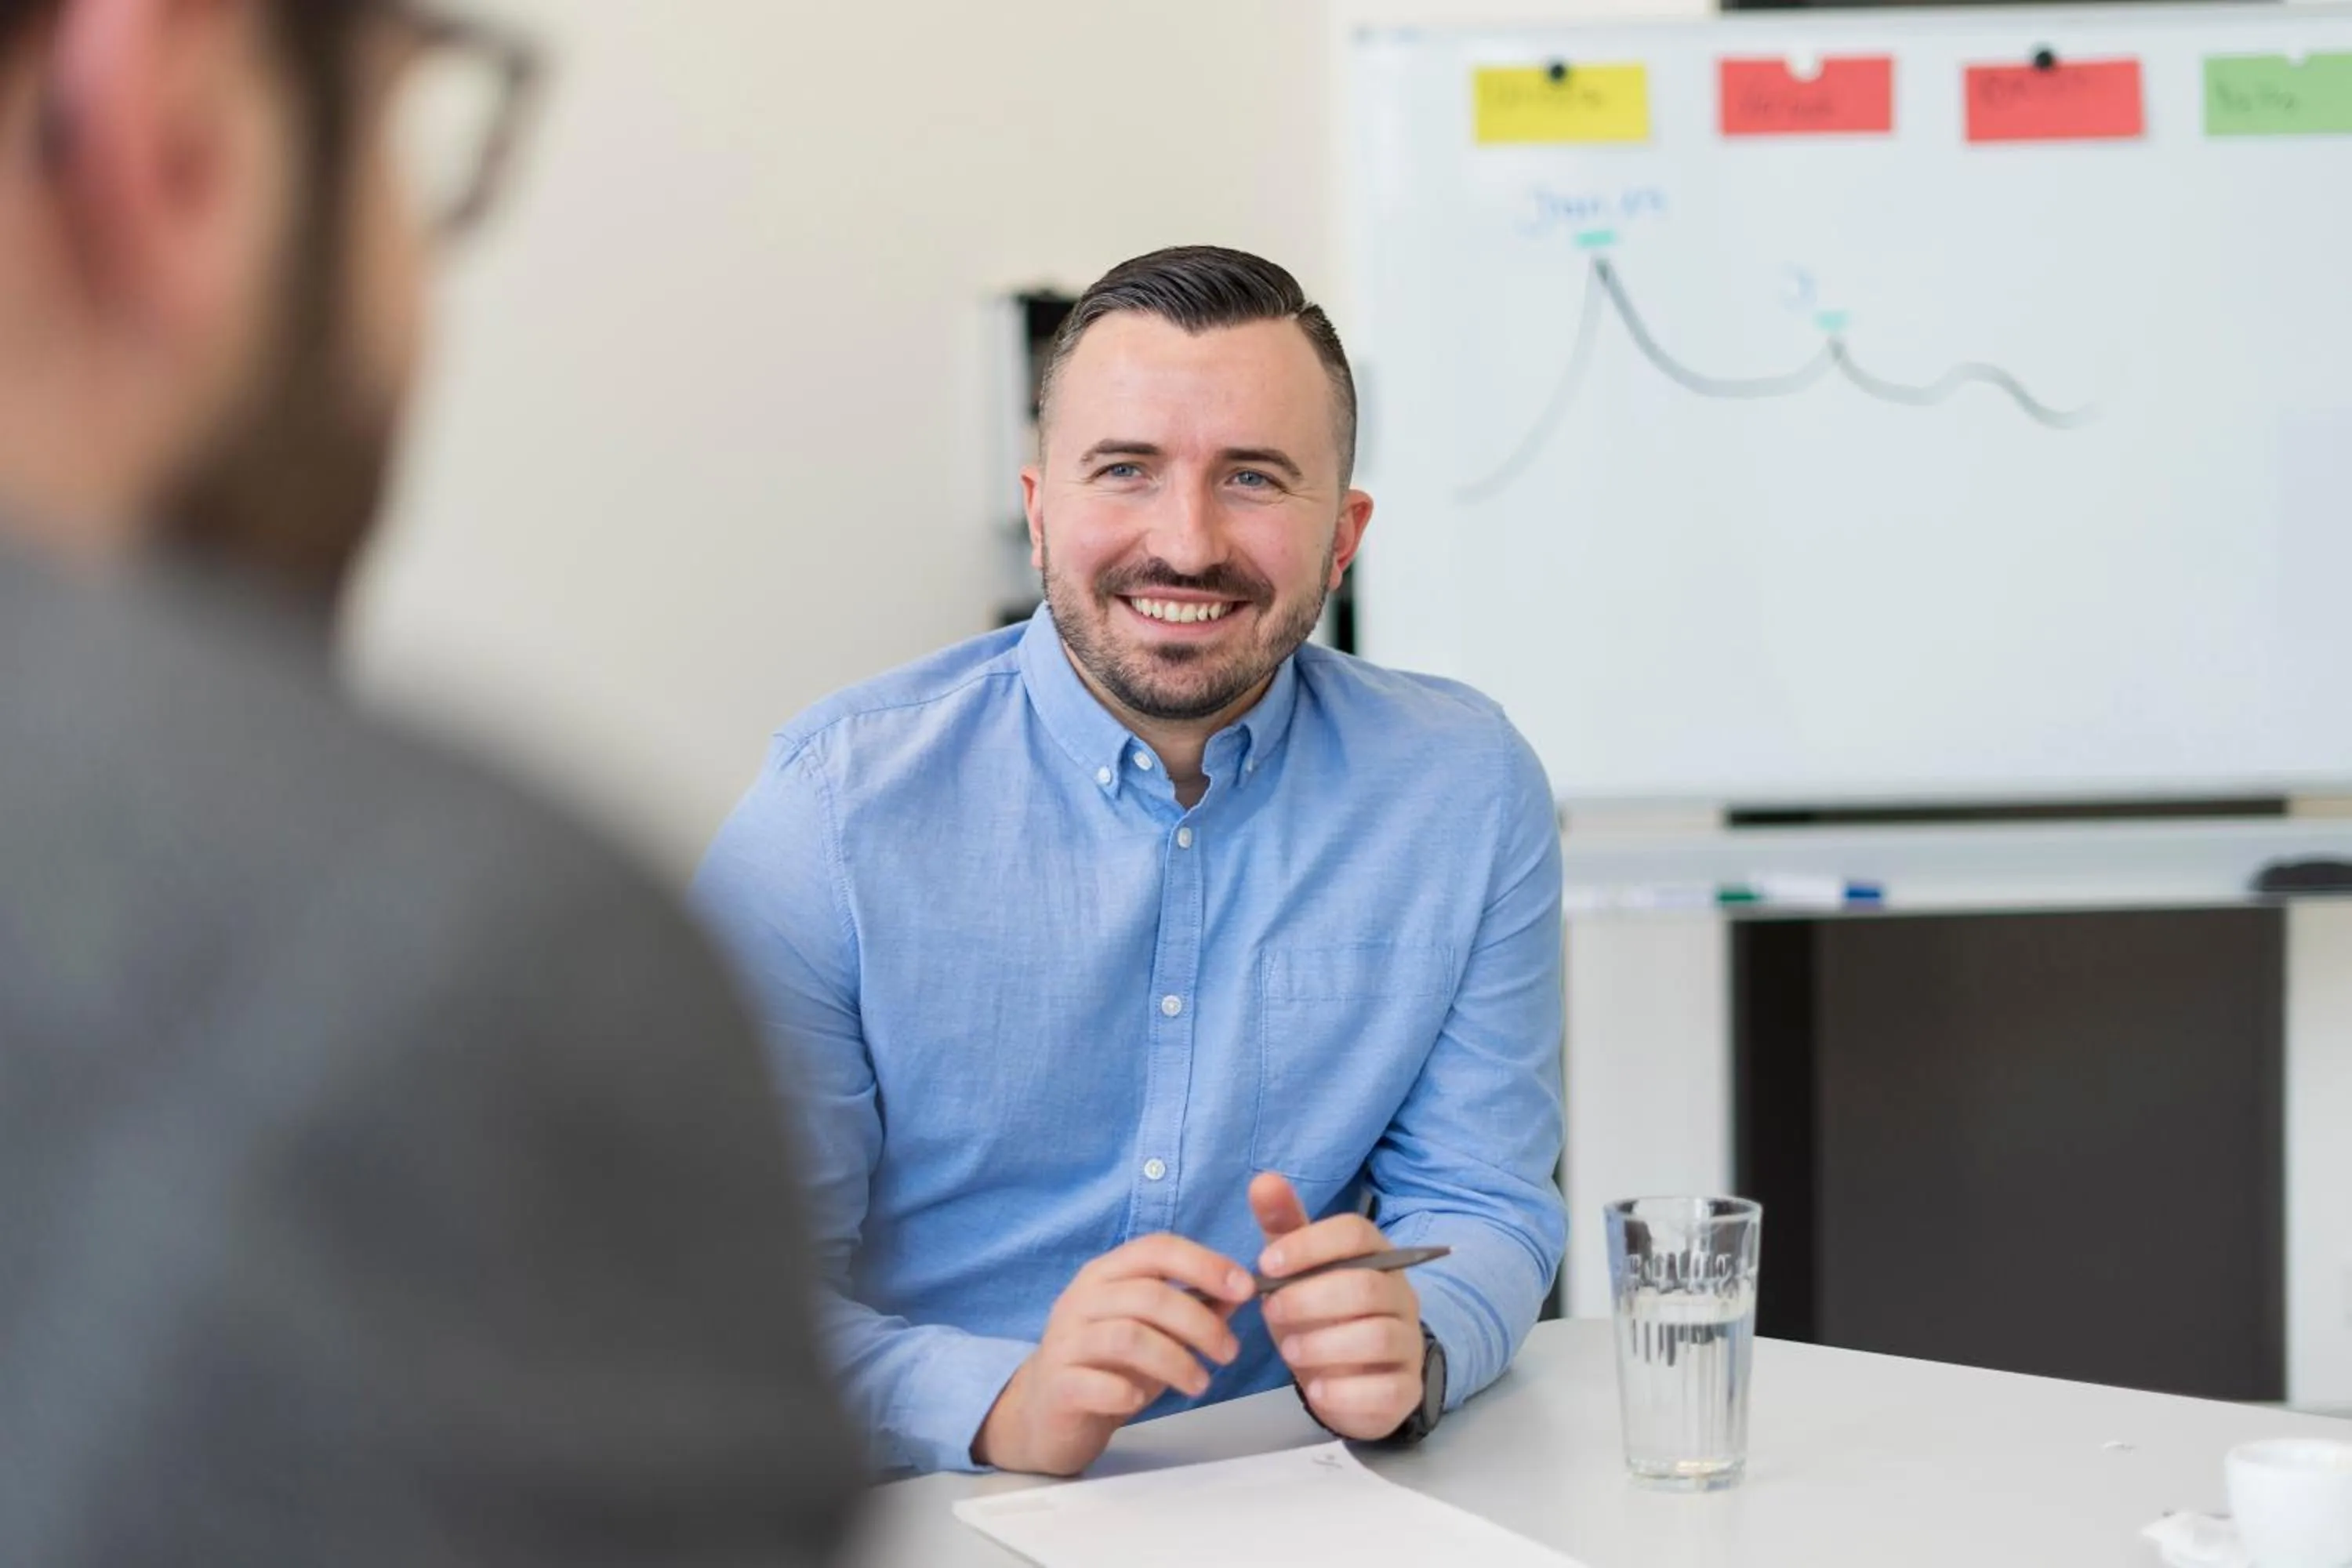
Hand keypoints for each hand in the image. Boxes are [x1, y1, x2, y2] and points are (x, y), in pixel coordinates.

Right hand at [974, 1234, 1255, 1475]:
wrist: (1045, 1413)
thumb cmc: (1108, 1365)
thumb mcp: (1154, 1331)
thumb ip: (1193, 1308)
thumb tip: (1240, 1291)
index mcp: (1107, 1274)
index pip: (1157, 1249)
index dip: (1204, 1263)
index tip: (1245, 1288)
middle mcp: (1082, 1299)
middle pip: (1149, 1295)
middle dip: (1200, 1323)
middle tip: (1229, 1353)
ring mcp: (1066, 1341)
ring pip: (1127, 1337)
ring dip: (1175, 1360)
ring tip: (1201, 1383)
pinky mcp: (1057, 1386)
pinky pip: (1094, 1383)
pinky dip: (1126, 1391)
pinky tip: (1142, 1400)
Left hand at [1250, 1172, 1425, 1440]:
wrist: (1350, 1378)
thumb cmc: (1320, 1313)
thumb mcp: (1296, 1269)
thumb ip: (1283, 1227)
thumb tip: (1263, 1179)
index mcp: (1376, 1256)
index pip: (1356, 1233)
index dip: (1308, 1244)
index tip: (1266, 1264)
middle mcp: (1401, 1295)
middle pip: (1366, 1286)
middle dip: (1310, 1299)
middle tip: (1271, 1312)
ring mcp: (1408, 1343)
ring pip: (1377, 1336)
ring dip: (1324, 1344)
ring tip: (1289, 1351)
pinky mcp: (1406, 1389)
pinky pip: (1386, 1389)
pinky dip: (1345, 1392)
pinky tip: (1316, 1390)